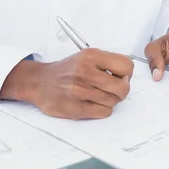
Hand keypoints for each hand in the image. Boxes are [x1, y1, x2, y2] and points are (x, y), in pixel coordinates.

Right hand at [0, 49, 133, 119]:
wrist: (40, 82)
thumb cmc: (67, 70)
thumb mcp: (86, 56)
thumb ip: (107, 62)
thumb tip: (127, 76)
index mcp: (91, 56)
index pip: (126, 66)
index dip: (127, 74)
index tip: (120, 76)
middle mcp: (85, 71)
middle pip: (122, 88)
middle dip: (121, 90)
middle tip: (113, 89)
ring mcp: (80, 91)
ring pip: (114, 101)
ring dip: (110, 100)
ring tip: (99, 95)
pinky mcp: (75, 108)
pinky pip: (103, 112)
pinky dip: (102, 109)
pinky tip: (92, 103)